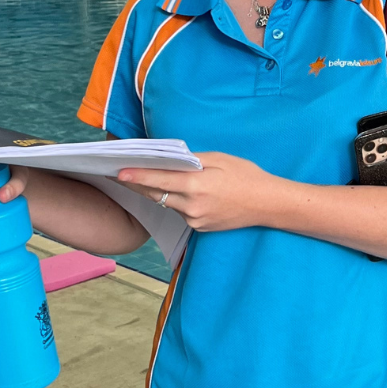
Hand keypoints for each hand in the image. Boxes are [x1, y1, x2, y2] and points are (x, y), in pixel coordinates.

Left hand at [116, 152, 280, 231]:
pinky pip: (180, 212)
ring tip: (150, 179)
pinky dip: (177, 201)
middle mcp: (192, 206)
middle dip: (139, 184)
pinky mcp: (199, 228)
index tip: (118, 172)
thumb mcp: (220, 159)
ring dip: (159, 192)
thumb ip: (192, 160)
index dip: (136, 176)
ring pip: (167, 204)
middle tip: (122, 174)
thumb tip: (169, 160)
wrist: (268, 204)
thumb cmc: (246, 176)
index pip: (158, 180)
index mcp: (196, 185)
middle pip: (156, 195)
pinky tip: (183, 192)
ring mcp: (195, 220)